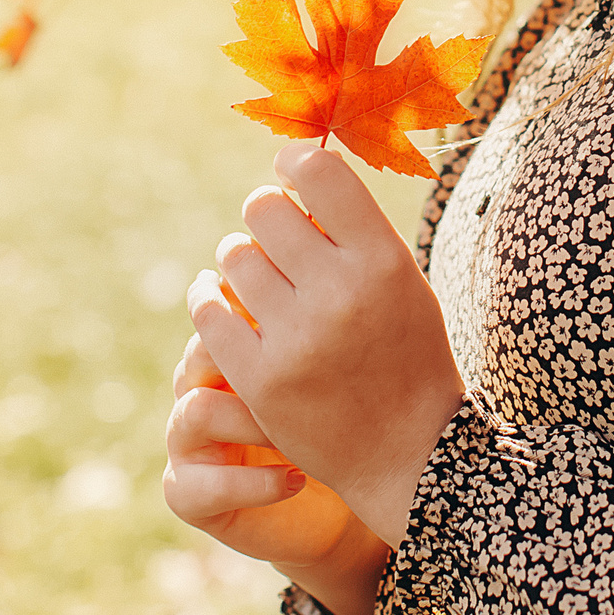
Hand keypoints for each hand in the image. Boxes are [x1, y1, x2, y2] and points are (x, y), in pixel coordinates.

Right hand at [161, 328, 360, 568]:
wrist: (341, 494)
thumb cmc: (343, 418)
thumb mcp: (340, 362)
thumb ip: (326, 312)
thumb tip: (349, 252)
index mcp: (229, 343)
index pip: (226, 304)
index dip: (261, 309)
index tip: (313, 317)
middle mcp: (198, 385)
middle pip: (201, 349)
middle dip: (255, 356)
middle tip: (307, 371)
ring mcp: (185, 441)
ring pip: (196, 409)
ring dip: (252, 421)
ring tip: (297, 433)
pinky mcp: (188, 493)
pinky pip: (199, 484)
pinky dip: (254, 483)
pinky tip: (296, 478)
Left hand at [189, 144, 467, 547]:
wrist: (407, 450)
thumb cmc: (405, 351)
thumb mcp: (403, 279)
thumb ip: (353, 228)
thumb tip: (296, 166)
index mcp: (382, 260)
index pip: (318, 172)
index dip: (294, 164)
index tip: (290, 175)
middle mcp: (340, 292)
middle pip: (264, 208)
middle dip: (266, 217)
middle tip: (278, 241)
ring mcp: (297, 337)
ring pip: (233, 255)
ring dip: (241, 260)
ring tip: (260, 281)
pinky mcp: (259, 376)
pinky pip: (207, 308)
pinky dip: (206, 297)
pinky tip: (218, 301)